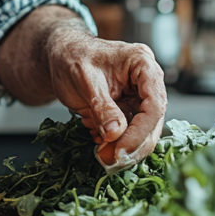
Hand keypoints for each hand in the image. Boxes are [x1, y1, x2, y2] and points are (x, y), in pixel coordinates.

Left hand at [45, 30, 166, 162]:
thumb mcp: (85, 80)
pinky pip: (127, 131)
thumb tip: (115, 134)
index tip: (122, 150)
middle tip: (112, 160)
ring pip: (142, 130)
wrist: (61, 55)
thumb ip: (102, 107)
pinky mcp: (127, 109)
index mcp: (142, 64)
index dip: (140, 131)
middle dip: (134, 143)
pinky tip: (100, 146)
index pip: (154, 103)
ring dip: (124, 147)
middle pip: (152, 120)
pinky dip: (115, 143)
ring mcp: (138, 96)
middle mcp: (146, 81)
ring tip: (104, 157)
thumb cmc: (73, 56)